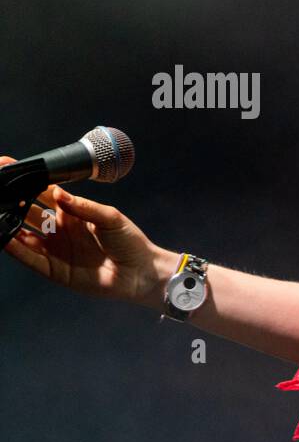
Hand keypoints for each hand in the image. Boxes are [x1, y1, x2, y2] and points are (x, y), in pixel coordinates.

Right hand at [0, 155, 173, 306]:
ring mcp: (56, 249)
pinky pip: (31, 259)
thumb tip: (58, 193)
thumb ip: (84, 206)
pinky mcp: (55, 270)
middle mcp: (59, 229)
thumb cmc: (130, 242)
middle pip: (27, 211)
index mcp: (72, 212)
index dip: (27, 182)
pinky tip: (5, 239)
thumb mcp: (110, 218)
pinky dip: (16, 250)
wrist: (141, 273)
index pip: (43, 193)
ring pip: (24, 235)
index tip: (8, 168)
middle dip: (10, 201)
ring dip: (8, 225)